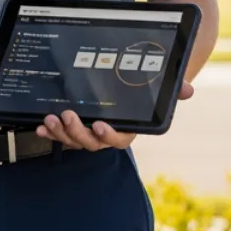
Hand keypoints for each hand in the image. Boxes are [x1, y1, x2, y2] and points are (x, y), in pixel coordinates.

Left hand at [36, 80, 195, 150]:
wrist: (128, 87)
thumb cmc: (143, 91)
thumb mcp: (158, 88)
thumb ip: (173, 89)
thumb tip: (188, 90)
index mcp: (128, 129)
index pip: (121, 139)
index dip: (110, 135)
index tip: (100, 125)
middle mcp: (107, 135)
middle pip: (92, 143)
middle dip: (78, 132)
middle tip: (68, 115)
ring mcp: (88, 133)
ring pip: (74, 141)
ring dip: (61, 132)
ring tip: (51, 119)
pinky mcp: (73, 129)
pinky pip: (61, 135)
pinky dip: (51, 133)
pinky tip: (41, 126)